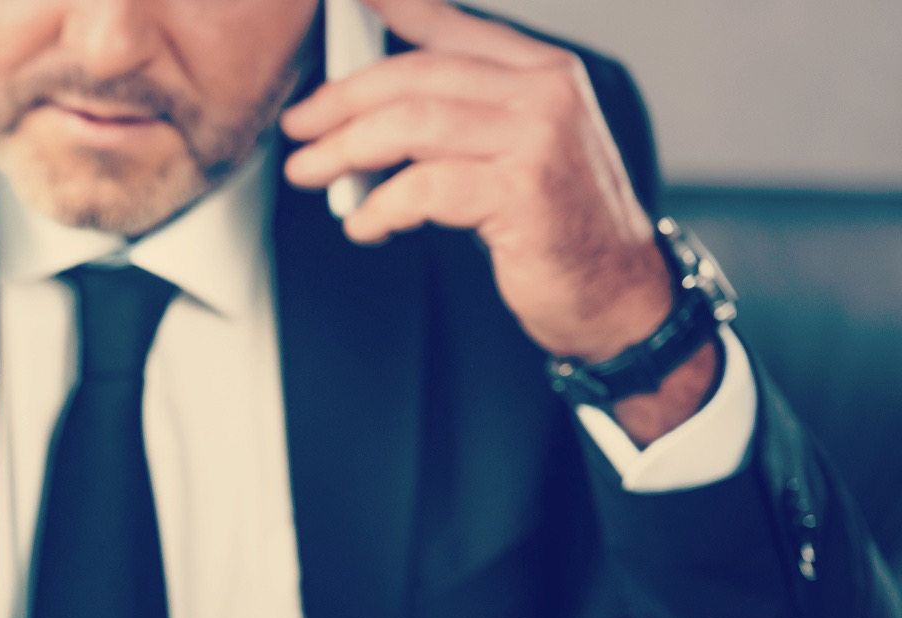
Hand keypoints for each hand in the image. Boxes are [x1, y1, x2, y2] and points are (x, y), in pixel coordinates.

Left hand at [279, 0, 714, 439]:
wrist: (615, 292)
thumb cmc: (557, 227)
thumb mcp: (518, 149)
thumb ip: (465, 112)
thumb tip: (379, 100)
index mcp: (542, 72)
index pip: (450, 28)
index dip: (393, 11)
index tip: (346, 3)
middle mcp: (545, 93)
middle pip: (417, 75)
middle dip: (342, 100)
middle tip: (300, 125)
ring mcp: (537, 139)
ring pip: (412, 123)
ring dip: (347, 150)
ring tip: (312, 172)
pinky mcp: (522, 192)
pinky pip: (424, 188)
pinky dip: (380, 207)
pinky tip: (365, 225)